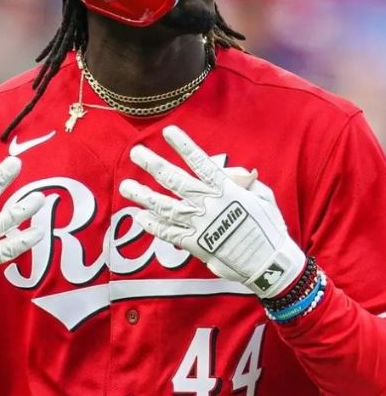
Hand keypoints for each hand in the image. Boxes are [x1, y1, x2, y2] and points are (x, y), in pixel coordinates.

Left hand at [119, 126, 304, 298]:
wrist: (269, 264)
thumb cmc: (269, 227)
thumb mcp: (263, 197)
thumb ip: (242, 182)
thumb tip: (234, 172)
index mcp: (226, 189)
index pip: (201, 162)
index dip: (184, 146)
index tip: (167, 131)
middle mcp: (208, 204)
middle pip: (175, 180)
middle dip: (153, 165)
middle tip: (135, 153)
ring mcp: (199, 224)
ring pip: (165, 206)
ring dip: (143, 195)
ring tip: (126, 186)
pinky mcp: (195, 244)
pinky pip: (169, 232)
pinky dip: (153, 225)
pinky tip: (140, 217)